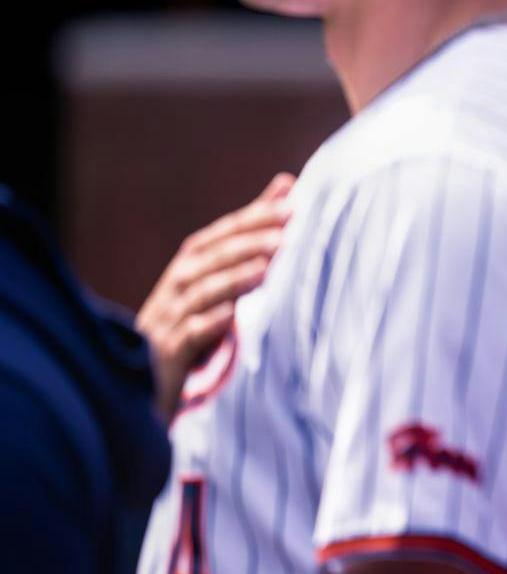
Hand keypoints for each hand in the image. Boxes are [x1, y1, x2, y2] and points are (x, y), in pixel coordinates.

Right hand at [138, 173, 292, 419]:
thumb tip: (286, 185)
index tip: (290, 205)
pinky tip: (230, 316)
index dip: (250, 218)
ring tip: (266, 268)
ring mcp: (164, 323)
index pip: (217, 236)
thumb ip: (252, 234)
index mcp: (185, 270)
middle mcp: (172, 291)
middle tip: (286, 233)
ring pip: (196, 295)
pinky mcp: (164, 357)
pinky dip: (205, 324)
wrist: (149, 389)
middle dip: (245, 243)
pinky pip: (184, 338)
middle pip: (205, 259)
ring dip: (231, 279)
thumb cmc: (190, 326)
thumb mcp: (221, 280)